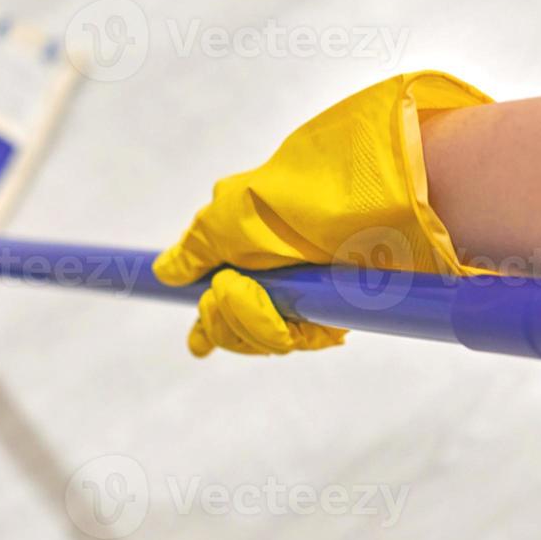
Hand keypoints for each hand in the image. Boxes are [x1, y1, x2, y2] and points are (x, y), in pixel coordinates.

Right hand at [153, 71, 491, 356]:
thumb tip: (165, 271)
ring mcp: (308, 294)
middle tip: (236, 290)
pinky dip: (283, 331)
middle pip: (232, 323)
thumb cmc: (305, 196)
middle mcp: (281, 271)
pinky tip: (292, 316)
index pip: (221, 294)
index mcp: (254, 243)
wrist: (375, 203)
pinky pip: (294, 340)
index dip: (210, 319)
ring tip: (262, 296)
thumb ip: (199, 246)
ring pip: (260, 338)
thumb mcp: (231, 213)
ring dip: (251, 322)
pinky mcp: (336, 313)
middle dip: (226, 316)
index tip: (197, 342)